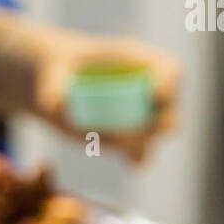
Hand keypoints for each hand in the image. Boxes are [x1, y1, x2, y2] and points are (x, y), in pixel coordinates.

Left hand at [0, 8, 180, 163]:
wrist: (56, 84)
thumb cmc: (60, 70)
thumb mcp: (54, 72)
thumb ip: (56, 88)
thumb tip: (57, 107)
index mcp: (138, 63)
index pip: (170, 71)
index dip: (169, 83)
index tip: (155, 94)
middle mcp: (145, 93)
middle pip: (170, 112)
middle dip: (163, 123)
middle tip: (143, 127)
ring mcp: (137, 119)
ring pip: (154, 138)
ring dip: (141, 144)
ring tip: (116, 142)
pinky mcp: (124, 141)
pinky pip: (138, 156)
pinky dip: (133, 160)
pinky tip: (122, 159)